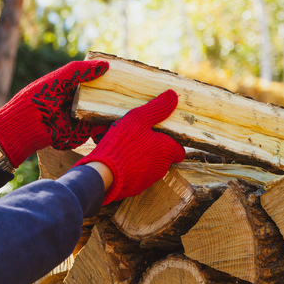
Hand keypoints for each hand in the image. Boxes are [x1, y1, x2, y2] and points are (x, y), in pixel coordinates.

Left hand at [0, 60, 109, 166]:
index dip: (104, 79)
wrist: (23, 126)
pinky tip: (99, 124)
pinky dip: (97, 129)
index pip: (92, 81)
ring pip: (99, 116)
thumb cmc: (37, 98)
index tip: (118, 76)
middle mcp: (75, 102)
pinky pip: (93, 131)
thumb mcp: (60, 79)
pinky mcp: (78, 134)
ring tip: (110, 111)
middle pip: (99, 99)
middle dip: (111, 98)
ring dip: (106, 114)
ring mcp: (77, 119)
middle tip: (123, 94)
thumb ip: (80, 70)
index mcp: (68, 87)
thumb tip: (105, 64)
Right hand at [75, 89, 185, 204]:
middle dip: (154, 148)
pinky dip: (130, 168)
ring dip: (141, 157)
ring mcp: (149, 179)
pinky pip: (136, 175)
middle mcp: (161, 167)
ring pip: (149, 166)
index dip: (173, 142)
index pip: (179, 150)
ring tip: (124, 146)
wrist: (104, 175)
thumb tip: (172, 95)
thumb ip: (157, 109)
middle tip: (139, 137)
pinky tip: (117, 159)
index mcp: (166, 151)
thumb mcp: (138, 119)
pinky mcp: (135, 188)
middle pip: (163, 157)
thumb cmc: (123, 145)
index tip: (162, 135)